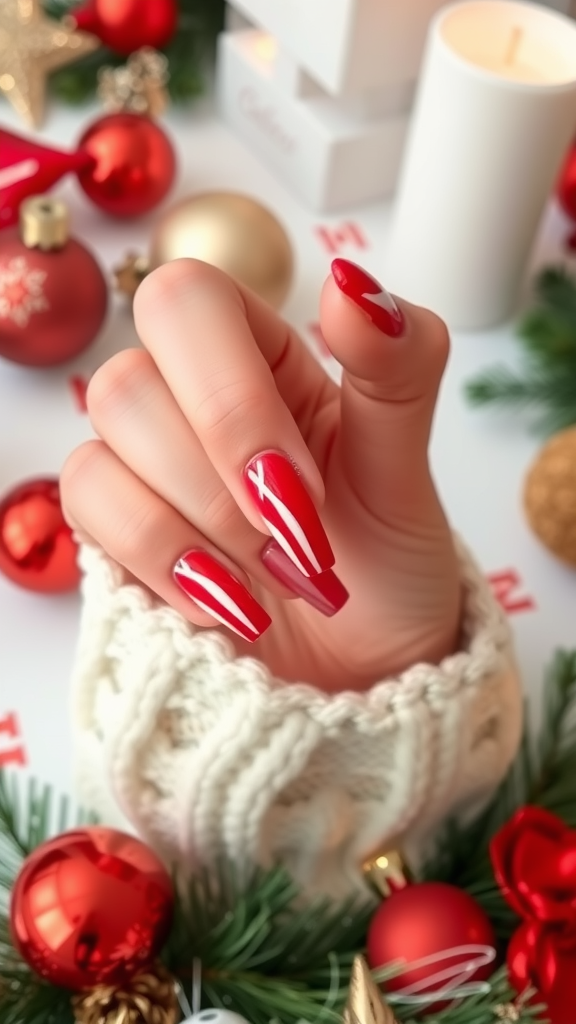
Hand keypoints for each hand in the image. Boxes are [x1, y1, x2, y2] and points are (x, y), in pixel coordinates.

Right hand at [61, 258, 460, 692]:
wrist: (361, 671)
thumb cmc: (385, 565)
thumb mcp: (406, 469)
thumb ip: (397, 368)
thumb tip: (351, 283)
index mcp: (259, 356)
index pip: (188, 303)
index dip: (232, 397)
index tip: (307, 487)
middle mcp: (187, 399)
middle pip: (126, 376)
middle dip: (216, 472)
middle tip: (293, 539)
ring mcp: (144, 465)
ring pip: (103, 447)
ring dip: (205, 526)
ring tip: (278, 577)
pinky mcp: (113, 530)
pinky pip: (90, 511)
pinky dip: (167, 562)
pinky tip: (226, 602)